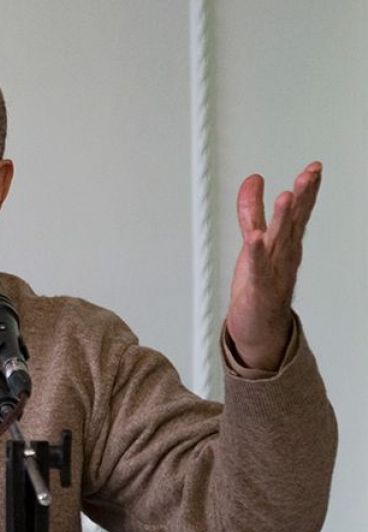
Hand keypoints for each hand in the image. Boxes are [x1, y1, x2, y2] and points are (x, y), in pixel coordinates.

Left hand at [226, 161, 321, 369]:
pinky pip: (258, 270)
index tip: (314, 168)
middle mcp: (284, 255)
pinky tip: (254, 239)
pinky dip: (256, 254)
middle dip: (302, 198)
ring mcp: (274, 272)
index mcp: (285, 243)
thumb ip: (252, 210)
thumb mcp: (254, 240)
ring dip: (282, 220)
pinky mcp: (258, 289)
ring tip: (285, 197)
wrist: (259, 327)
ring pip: (279, 243)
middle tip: (309, 175)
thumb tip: (254, 179)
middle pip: (293, 223)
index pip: (298, 212)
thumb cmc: (259, 283)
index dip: (307, 190)